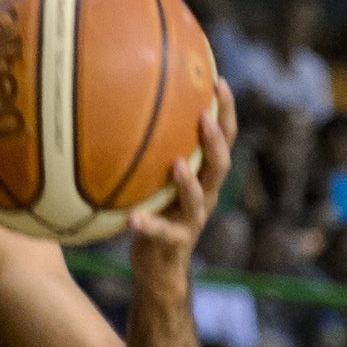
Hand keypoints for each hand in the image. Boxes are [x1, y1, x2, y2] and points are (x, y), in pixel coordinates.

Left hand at [126, 77, 237, 273]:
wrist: (158, 265)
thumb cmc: (153, 211)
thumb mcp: (153, 178)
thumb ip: (148, 150)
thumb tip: (120, 104)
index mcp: (203, 175)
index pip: (222, 138)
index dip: (226, 111)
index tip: (219, 81)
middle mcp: (205, 194)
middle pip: (220, 164)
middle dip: (216, 140)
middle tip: (204, 116)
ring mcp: (192, 220)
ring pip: (198, 199)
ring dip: (188, 182)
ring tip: (177, 164)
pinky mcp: (174, 242)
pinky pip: (162, 233)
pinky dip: (148, 225)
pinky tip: (131, 219)